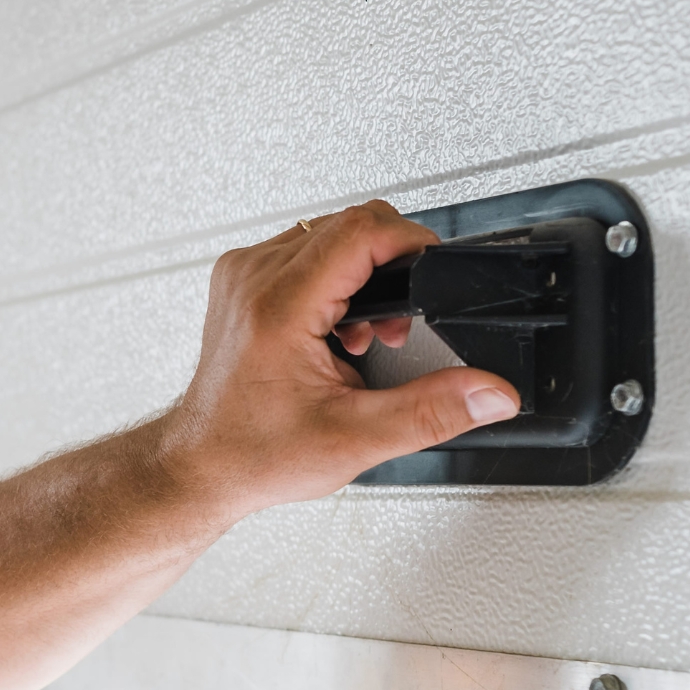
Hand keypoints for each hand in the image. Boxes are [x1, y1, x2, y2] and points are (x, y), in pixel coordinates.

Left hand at [158, 200, 520, 519]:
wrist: (201, 465)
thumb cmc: (254, 453)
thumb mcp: (355, 439)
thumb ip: (432, 412)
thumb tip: (488, 393)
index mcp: (279, 306)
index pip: (361, 230)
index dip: (412, 242)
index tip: (434, 268)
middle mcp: (255, 277)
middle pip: (349, 224)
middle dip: (392, 267)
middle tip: (393, 327)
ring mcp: (244, 273)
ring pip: (329, 233)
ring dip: (363, 274)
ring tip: (362, 334)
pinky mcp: (243, 279)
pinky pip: (305, 249)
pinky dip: (335, 278)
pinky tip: (336, 327)